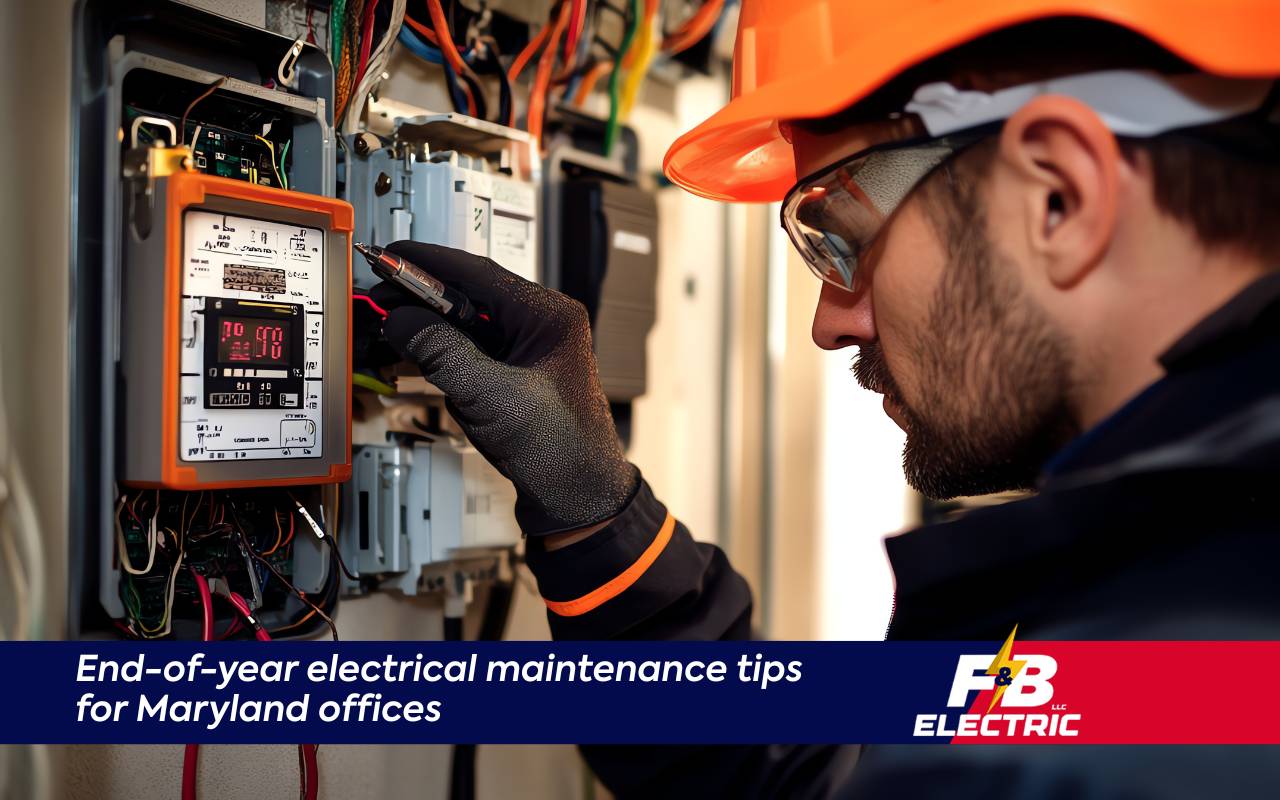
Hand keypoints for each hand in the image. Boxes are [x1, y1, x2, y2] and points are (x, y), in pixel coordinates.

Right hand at [371, 241, 637, 536]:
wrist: (578, 498)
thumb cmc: (560, 451)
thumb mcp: (491, 397)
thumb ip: (442, 353)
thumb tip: (401, 320)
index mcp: (549, 316)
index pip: (479, 272)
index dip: (429, 262)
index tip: (391, 255)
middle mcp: (540, 325)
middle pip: (469, 295)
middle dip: (421, 297)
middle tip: (379, 295)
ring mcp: (526, 349)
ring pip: (465, 323)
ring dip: (427, 327)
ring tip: (387, 327)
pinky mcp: (512, 373)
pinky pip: (468, 350)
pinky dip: (439, 353)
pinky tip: (410, 356)